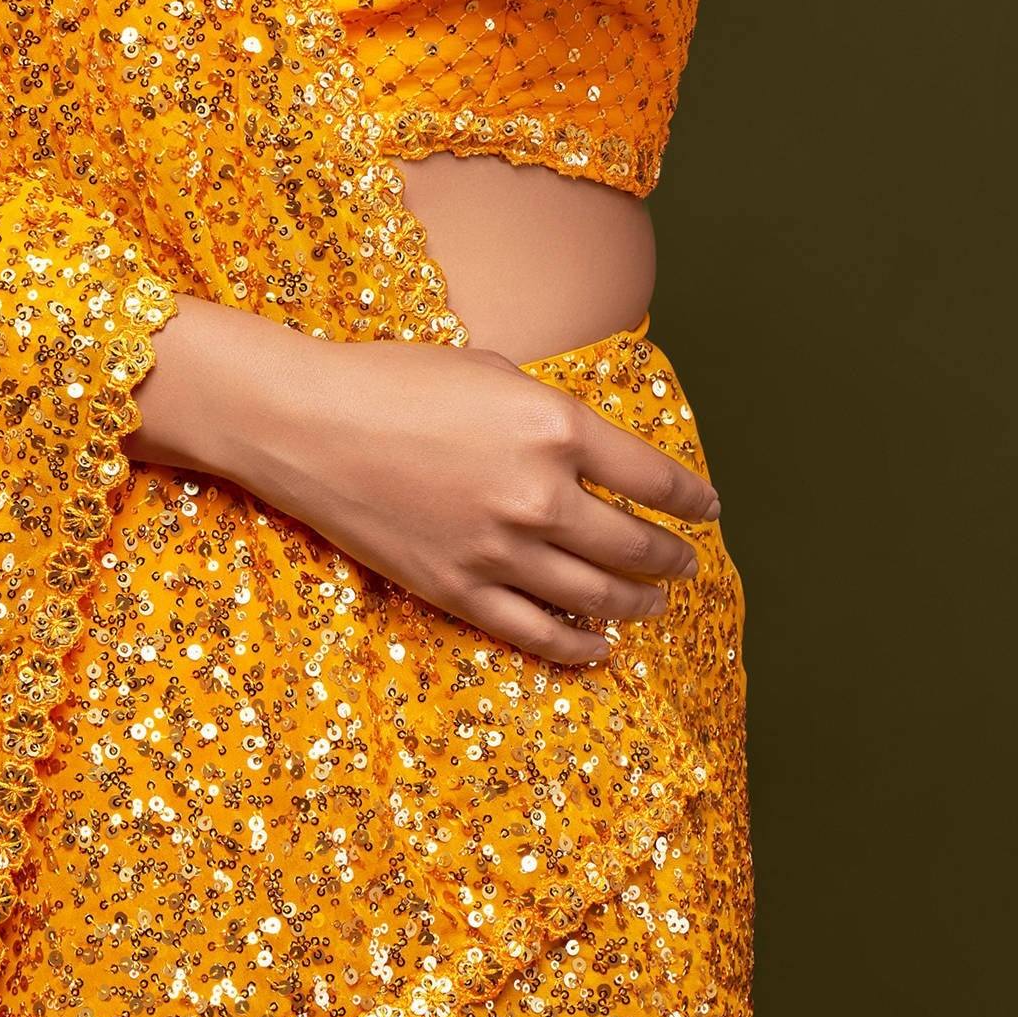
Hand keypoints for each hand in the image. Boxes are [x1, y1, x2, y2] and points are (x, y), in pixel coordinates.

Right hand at [248, 332, 718, 665]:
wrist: (308, 423)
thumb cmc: (395, 380)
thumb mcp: (491, 372)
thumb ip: (549, 414)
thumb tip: (590, 451)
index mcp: (555, 428)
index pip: (653, 476)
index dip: (692, 498)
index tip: (709, 509)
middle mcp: (539, 494)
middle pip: (633, 543)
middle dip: (670, 556)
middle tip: (685, 560)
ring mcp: (500, 550)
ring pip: (596, 594)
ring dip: (637, 601)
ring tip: (655, 601)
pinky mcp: (460, 590)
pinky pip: (538, 632)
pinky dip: (579, 645)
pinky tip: (601, 645)